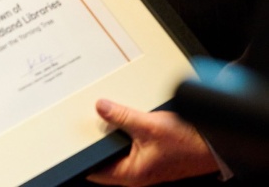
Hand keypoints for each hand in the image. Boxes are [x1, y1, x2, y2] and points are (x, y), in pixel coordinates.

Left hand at [85, 99, 218, 185]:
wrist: (216, 144)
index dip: (80, 158)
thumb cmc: (189, 143)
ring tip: (99, 116)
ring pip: (118, 148)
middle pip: (105, 157)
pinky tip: (121, 115)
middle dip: (94, 141)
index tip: (65, 145)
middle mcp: (137, 171)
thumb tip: (101, 108)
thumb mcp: (149, 126)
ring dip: (110, 134)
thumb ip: (121, 116)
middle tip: (79, 124)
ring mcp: (145, 162)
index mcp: (131, 173)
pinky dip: (124, 130)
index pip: (95, 170)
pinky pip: (131, 142)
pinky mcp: (152, 153)